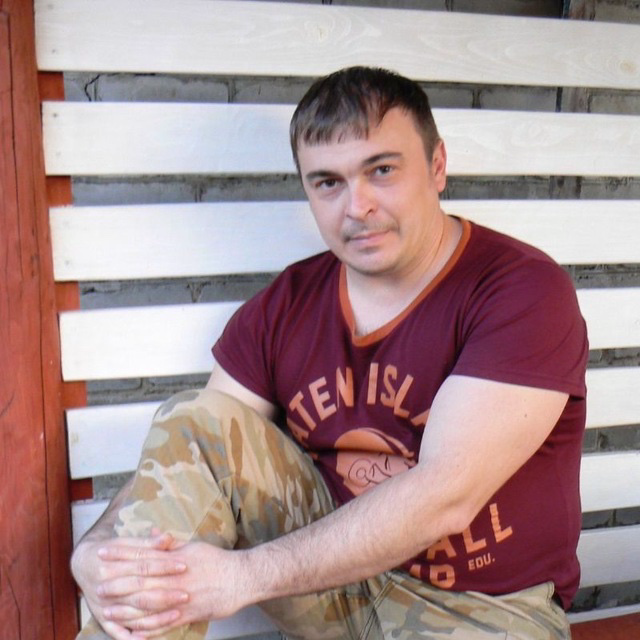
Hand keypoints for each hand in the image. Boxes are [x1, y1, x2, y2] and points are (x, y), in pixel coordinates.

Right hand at [71, 533, 188, 638]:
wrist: (83, 563)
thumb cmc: (110, 550)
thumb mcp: (125, 542)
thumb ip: (147, 543)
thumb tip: (168, 537)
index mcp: (111, 566)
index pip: (142, 566)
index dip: (164, 566)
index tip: (184, 566)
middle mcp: (105, 588)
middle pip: (139, 593)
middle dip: (164, 595)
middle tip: (185, 594)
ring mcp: (103, 607)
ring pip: (132, 615)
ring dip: (156, 617)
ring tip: (177, 614)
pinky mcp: (102, 620)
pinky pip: (118, 633)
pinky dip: (133, 638)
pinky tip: (149, 639)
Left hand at [96, 541, 252, 635]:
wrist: (240, 577)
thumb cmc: (217, 560)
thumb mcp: (193, 546)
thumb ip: (170, 544)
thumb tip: (152, 534)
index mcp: (175, 559)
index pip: (142, 555)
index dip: (121, 554)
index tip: (103, 553)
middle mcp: (175, 578)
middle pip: (141, 581)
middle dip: (117, 584)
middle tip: (97, 586)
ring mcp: (181, 598)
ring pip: (149, 605)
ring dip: (127, 609)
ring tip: (108, 611)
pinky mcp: (189, 614)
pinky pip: (164, 624)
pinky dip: (147, 629)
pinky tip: (133, 633)